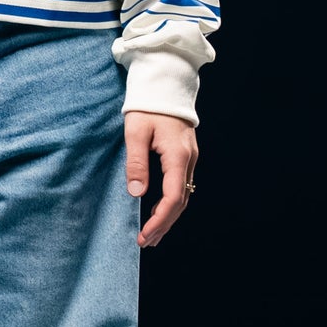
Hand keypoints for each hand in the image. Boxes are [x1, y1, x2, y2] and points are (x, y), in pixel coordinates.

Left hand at [125, 111, 196, 247]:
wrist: (165, 85)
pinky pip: (182, 185)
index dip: (159, 220)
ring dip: (168, 216)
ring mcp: (190, 158)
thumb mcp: (135, 132)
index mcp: (178, 156)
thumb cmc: (147, 106)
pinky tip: (158, 210)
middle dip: (164, 224)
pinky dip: (171, 202)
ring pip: (183, 196)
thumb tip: (137, 193)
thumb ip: (136, 162)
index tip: (144, 235)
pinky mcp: (186, 156)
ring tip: (152, 233)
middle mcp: (189, 160)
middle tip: (146, 242)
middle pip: (181, 202)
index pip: (172, 198)